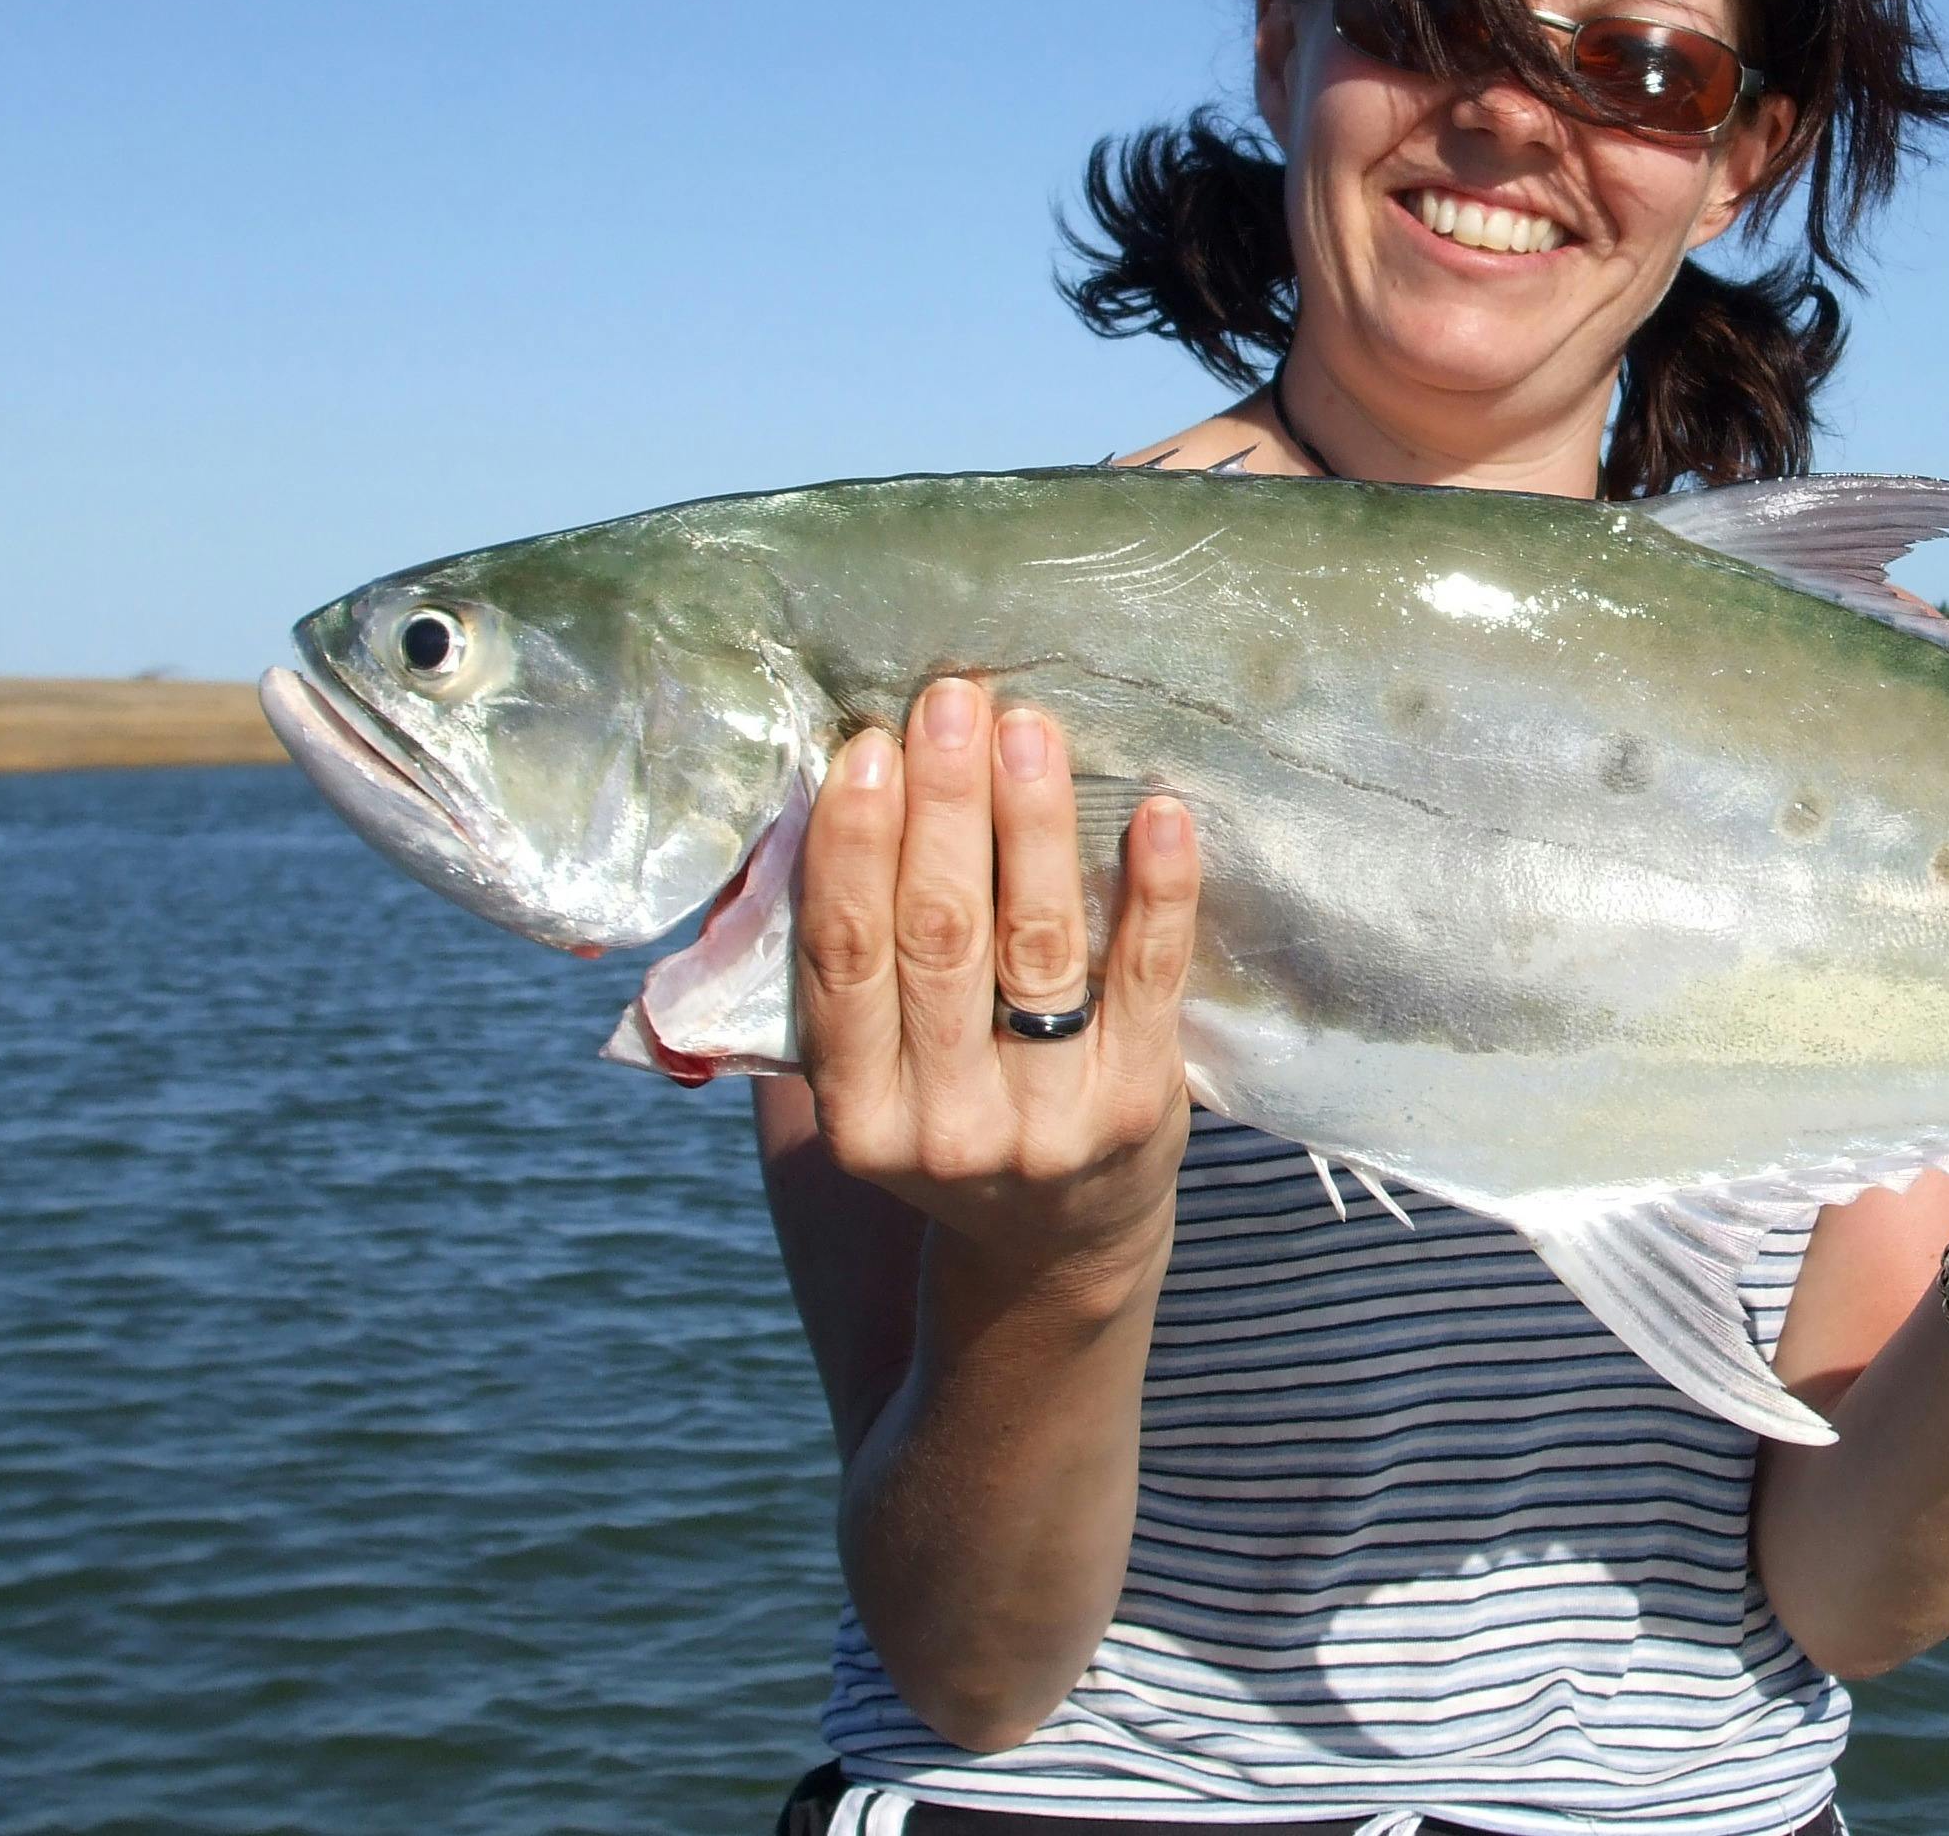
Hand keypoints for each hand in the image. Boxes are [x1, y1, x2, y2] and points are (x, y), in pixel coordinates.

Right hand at [791, 678, 1197, 1267]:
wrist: (1059, 1247)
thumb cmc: (948, 1118)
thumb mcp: (868, 1082)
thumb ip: (830, 978)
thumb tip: (788, 820)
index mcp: (858, 1112)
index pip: (846, 958)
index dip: (855, 847)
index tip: (869, 746)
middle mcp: (945, 1124)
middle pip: (940, 937)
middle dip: (944, 807)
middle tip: (953, 700)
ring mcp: (1049, 1120)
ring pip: (1037, 946)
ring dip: (1034, 824)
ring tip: (1030, 729)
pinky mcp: (1140, 1105)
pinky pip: (1148, 979)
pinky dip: (1155, 891)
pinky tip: (1159, 812)